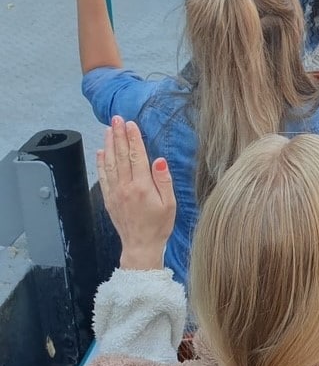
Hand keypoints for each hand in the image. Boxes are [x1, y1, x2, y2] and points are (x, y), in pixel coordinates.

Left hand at [96, 118, 175, 270]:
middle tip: (116, 119)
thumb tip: (159, 160)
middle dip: (119, 135)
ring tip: (108, 130)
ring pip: (110, 163)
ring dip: (109, 144)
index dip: (133, 138)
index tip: (131, 124)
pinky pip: (103, 176)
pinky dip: (101, 162)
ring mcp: (115, 192)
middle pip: (121, 155)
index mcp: (142, 186)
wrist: (140, 246)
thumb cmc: (159, 226)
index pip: (136, 156)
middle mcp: (126, 187)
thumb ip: (163, 180)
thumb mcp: (170, 204)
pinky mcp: (109, 199)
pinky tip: (101, 152)